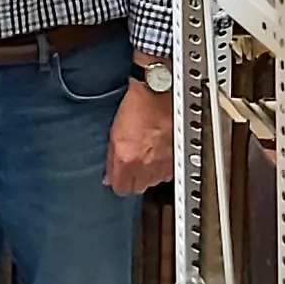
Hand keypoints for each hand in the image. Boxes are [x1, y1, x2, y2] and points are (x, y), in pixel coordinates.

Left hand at [104, 79, 173, 195]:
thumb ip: (111, 158)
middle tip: (129, 170)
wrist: (160, 94)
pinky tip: (157, 157)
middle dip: (132, 181)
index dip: (117, 184)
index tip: (116, 179)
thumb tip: (109, 176)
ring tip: (144, 161)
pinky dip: (161, 169)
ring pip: (152, 182)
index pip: (120, 188)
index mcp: (126, 158)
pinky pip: (166, 174)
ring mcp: (161, 164)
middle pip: (136, 188)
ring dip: (147, 176)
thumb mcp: (114, 133)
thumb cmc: (137, 107)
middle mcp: (144, 165)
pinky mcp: (175, 159)